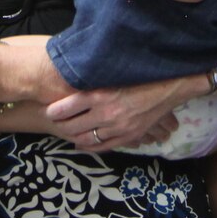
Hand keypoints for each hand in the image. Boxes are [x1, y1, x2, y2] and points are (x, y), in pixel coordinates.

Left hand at [47, 75, 191, 149]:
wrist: (169, 85)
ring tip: (64, 132)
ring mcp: (117, 127)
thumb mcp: (112, 70)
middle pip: (72, 126)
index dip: (53, 111)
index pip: (65, 107)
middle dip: (60, 126)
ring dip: (73, 137)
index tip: (47, 109)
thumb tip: (69, 72)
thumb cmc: (139, 72)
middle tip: (53, 122)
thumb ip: (92, 74)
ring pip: (86, 138)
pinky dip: (89, 147)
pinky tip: (80, 144)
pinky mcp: (128, 135)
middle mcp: (106, 113)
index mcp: (99, 93)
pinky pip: (103, 146)